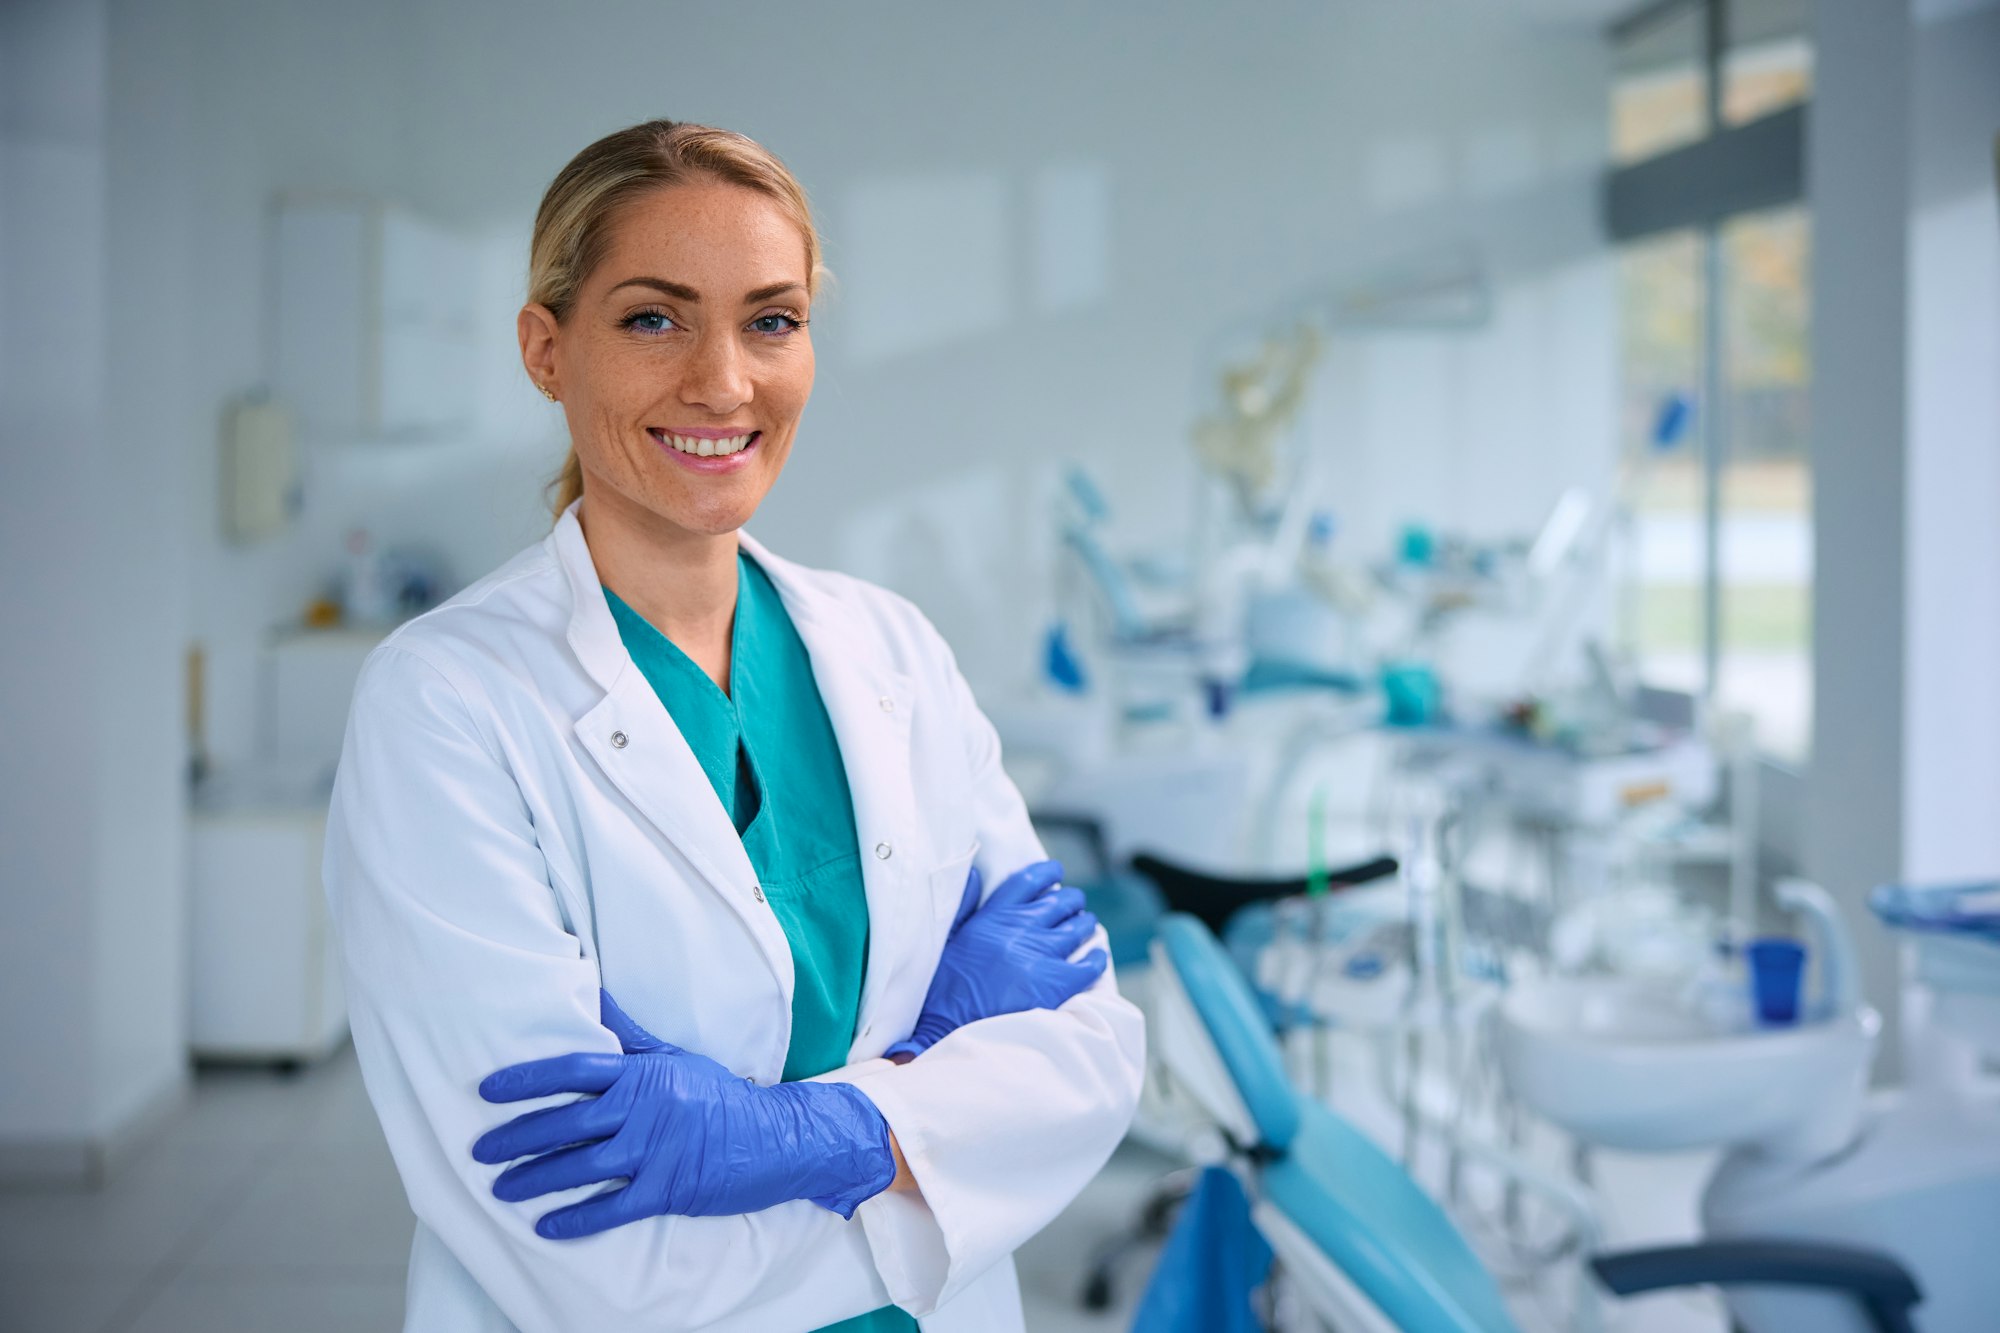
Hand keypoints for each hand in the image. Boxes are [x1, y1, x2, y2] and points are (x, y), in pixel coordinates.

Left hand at [472, 991, 895, 1237]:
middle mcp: (645, 1109)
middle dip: (518, 1137)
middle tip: (480, 1150)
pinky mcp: (669, 1189)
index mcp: (643, 1074)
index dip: (528, 1080)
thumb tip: (593, 997)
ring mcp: (656, 1150)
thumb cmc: (719, 1095)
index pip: (575, 1070)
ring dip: (536, 1179)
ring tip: (501, 1189)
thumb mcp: (674, 1056)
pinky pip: (613, 1207)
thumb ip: (629, 1035)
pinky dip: (577, 1219)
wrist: (774, 1136)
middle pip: (568, 1122)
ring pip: (582, 1166)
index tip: (488, 1090)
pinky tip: (545, 1226)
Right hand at [885, 859, 1108, 1060]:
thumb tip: (976, 874)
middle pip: (1060, 902)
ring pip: (1079, 928)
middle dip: (1071, 902)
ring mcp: (1041, 954)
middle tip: (1075, 907)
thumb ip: (964, 906)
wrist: (950, 1031)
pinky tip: (1095, 959)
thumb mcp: (948, 941)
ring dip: (1085, 926)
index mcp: (992, 917)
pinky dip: (1097, 959)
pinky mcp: (1058, 983)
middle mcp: (1019, 929)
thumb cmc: (945, 992)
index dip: (1047, 873)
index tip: (1056, 872)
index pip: (1027, 881)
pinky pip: (1090, 963)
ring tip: (1085, 928)